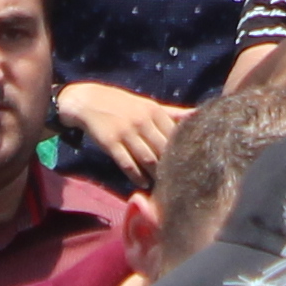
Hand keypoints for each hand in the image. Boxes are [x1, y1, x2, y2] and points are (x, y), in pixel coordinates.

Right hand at [58, 81, 189, 180]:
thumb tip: (198, 114)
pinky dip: (137, 176)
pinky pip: (128, 164)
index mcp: (154, 110)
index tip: (186, 164)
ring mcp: (126, 131)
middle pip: (163, 149)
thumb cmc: (122, 104)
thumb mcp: (147, 105)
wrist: (87, 101)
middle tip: (176, 180)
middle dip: (170, 166)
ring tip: (161, 184)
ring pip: (147, 159)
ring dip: (155, 174)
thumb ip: (172, 112)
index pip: (175, 136)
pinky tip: (143, 182)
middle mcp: (142, 120)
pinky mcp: (111, 143)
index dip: (181, 152)